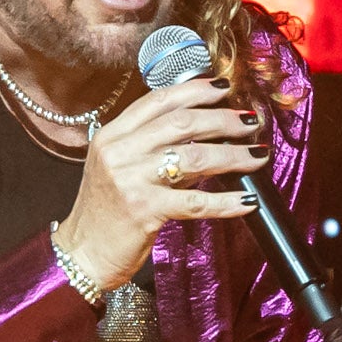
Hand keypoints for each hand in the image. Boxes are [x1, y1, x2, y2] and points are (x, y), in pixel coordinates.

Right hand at [63, 76, 265, 290]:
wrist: (83, 253)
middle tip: (251, 121)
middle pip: (181, 123)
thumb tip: (207, 136)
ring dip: (233, 155)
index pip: (158, 101)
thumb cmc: (106, 212)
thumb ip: (156, 149)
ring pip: (194, 157)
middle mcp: (119, 151)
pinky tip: (248, 201)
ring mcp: (130, 180)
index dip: (196, 90)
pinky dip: (226, 202)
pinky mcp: (145, 210)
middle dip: (223, 119)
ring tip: (258, 155)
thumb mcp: (122, 169)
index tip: (225, 87)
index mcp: (112, 135)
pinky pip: (196, 202)